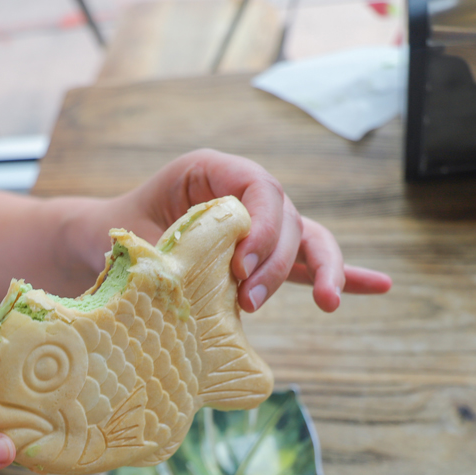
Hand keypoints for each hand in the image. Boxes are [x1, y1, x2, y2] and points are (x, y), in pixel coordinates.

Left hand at [106, 149, 391, 312]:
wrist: (98, 243)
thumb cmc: (115, 234)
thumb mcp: (137, 237)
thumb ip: (176, 251)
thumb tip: (199, 284)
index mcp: (212, 171)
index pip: (260, 188)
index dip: (262, 228)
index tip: (239, 270)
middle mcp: (242, 192)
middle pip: (287, 217)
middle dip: (278, 261)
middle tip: (249, 301)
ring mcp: (259, 224)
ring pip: (307, 239)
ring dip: (322, 271)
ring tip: (327, 304)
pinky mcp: (264, 257)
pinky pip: (308, 262)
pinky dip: (342, 274)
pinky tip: (377, 286)